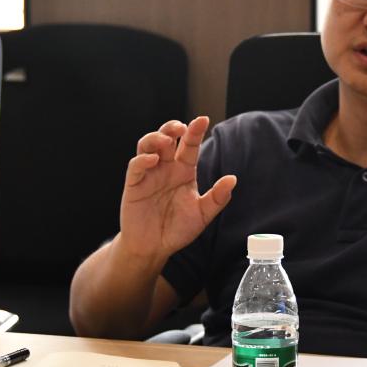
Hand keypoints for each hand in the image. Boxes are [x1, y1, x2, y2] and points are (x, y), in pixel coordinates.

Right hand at [117, 116, 235, 263]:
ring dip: (155, 137)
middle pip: (166, 138)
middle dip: (172, 127)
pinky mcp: (134, 184)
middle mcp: (166, 168)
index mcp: (184, 171)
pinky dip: (143, 159)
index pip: (189, 146)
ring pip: (148, 145)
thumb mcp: (202, 215)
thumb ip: (217, 198)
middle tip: (181, 127)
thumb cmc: (177, 229)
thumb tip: (232, 179)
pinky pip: (136, 166)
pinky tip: (153, 160)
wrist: (154, 248)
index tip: (204, 119)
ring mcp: (149, 174)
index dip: (195, 131)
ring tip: (166, 140)